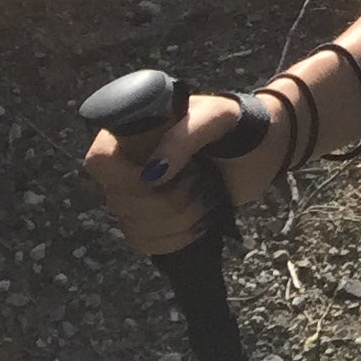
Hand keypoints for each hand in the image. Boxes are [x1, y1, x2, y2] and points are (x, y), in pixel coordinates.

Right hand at [82, 90, 290, 260]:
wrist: (261, 149)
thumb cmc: (236, 123)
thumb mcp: (217, 116)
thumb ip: (184, 137)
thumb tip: (152, 174)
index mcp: (132, 131)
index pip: (98, 161)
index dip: (123, 178)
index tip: (158, 179)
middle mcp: (127, 164)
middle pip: (118, 201)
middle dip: (163, 201)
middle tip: (197, 183)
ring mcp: (139, 195)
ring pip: (132, 227)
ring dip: (174, 221)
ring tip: (203, 200)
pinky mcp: (156, 220)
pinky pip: (145, 243)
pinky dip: (173, 239)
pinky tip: (196, 224)